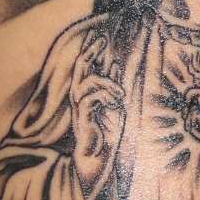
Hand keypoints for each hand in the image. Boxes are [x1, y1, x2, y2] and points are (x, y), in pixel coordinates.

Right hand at [70, 32, 124, 199]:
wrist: (97, 162)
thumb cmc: (106, 137)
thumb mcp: (115, 107)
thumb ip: (112, 88)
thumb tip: (116, 65)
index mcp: (88, 95)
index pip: (87, 68)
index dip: (93, 52)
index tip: (102, 37)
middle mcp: (80, 100)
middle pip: (80, 69)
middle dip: (90, 52)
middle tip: (101, 38)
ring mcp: (79, 109)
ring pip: (85, 82)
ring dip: (106, 82)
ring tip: (120, 92)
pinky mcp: (82, 119)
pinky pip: (90, 98)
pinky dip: (106, 95)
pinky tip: (117, 102)